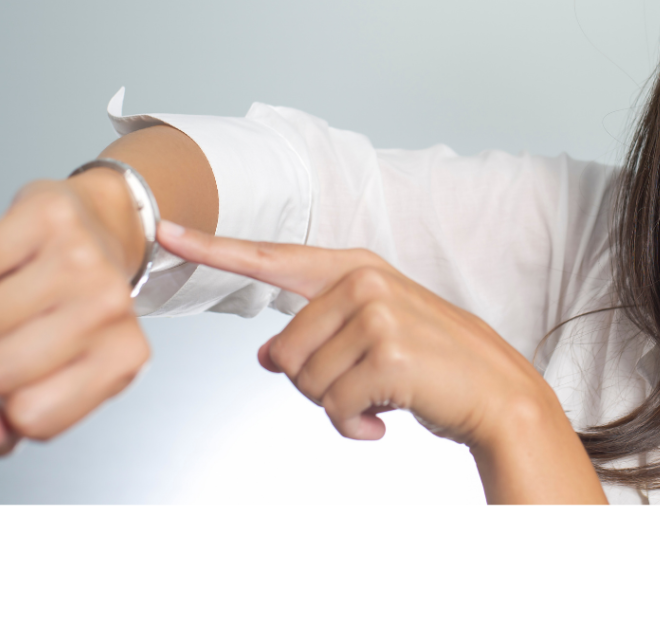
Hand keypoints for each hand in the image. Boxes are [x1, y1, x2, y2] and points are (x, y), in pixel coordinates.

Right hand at [0, 173, 150, 452]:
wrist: (106, 221)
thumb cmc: (75, 299)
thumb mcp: (62, 365)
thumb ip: (20, 413)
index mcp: (125, 351)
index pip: (31, 417)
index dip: (7, 405)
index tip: (19, 378)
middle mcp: (112, 303)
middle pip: (2, 371)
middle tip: (11, 335)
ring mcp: (82, 258)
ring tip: (8, 302)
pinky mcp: (48, 216)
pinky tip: (3, 270)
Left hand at [158, 221, 608, 503]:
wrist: (493, 386)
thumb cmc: (430, 359)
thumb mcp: (374, 329)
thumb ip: (317, 329)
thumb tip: (266, 356)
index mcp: (353, 267)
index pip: (270, 257)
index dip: (213, 247)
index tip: (167, 231)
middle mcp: (362, 280)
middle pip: (282, 353)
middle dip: (315, 383)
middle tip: (364, 380)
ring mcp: (378, 313)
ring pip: (304, 384)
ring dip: (338, 406)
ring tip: (381, 392)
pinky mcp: (388, 353)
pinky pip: (335, 410)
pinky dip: (356, 428)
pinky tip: (386, 417)